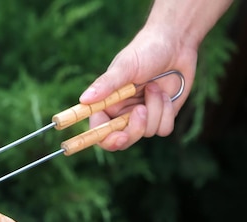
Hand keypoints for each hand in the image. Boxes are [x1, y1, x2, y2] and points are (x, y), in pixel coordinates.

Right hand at [79, 26, 197, 150]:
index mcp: (106, 104)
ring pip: (146, 132)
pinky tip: (166, 94)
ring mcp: (142, 118)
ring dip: (155, 109)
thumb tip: (83, 100)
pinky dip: (167, 111)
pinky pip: (163, 129)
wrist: (176, 43)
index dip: (104, 139)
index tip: (117, 136)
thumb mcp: (125, 66)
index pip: (99, 130)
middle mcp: (122, 114)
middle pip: (122, 140)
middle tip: (141, 111)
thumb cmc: (145, 50)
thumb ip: (105, 85)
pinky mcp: (162, 117)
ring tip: (154, 86)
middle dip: (134, 129)